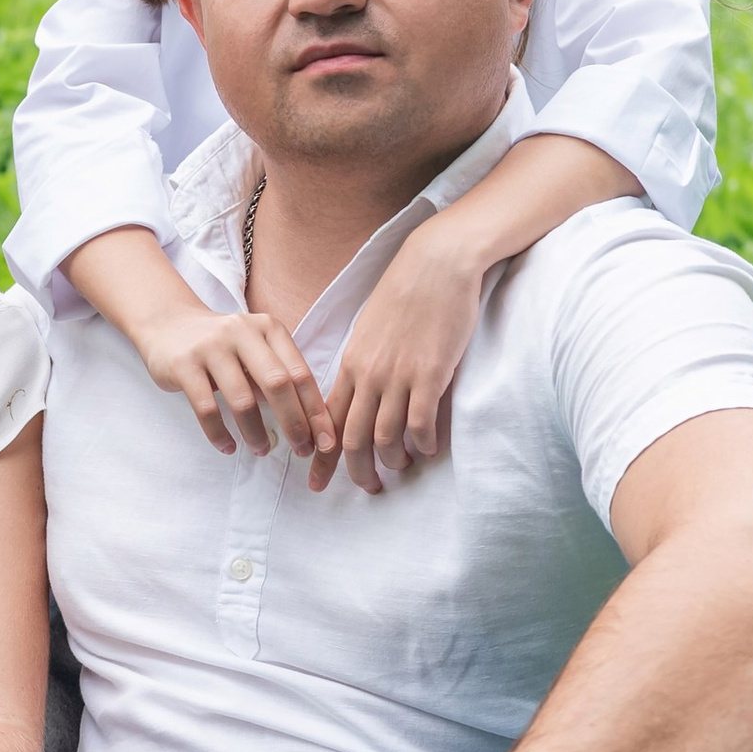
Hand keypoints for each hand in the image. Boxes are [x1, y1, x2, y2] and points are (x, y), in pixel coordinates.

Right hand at [137, 299, 336, 464]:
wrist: (168, 325)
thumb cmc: (223, 346)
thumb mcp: (255, 349)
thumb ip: (278, 376)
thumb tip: (308, 425)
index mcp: (268, 328)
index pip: (300, 373)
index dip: (316, 411)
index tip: (326, 442)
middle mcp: (241, 332)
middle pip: (277, 384)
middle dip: (294, 423)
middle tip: (301, 450)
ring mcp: (210, 347)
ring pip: (242, 399)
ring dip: (255, 433)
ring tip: (261, 450)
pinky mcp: (184, 365)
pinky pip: (206, 408)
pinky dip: (219, 434)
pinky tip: (227, 447)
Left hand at [317, 214, 489, 496]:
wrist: (436, 263)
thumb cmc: (406, 293)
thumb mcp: (371, 329)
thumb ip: (364, 363)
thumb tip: (361, 390)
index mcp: (352, 364)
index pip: (329, 421)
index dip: (322, 458)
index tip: (316, 483)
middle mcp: (369, 374)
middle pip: (353, 438)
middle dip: (357, 471)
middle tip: (370, 488)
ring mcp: (398, 375)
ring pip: (386, 436)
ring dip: (393, 461)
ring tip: (403, 468)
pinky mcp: (430, 373)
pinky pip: (420, 422)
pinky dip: (423, 443)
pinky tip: (429, 448)